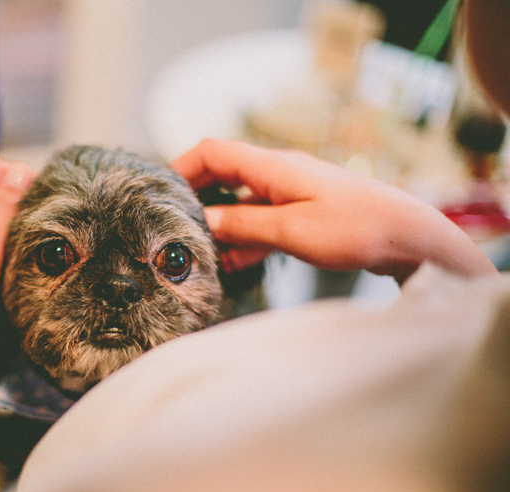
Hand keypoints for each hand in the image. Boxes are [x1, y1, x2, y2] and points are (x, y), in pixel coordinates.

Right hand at [173, 139, 496, 283]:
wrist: (410, 238)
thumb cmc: (358, 227)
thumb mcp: (292, 230)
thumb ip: (244, 224)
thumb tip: (204, 221)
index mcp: (273, 166)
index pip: (213, 151)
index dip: (182, 167)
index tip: (160, 193)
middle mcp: (278, 174)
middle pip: (222, 175)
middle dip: (195, 199)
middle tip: (172, 227)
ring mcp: (290, 193)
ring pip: (240, 202)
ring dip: (219, 224)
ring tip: (197, 251)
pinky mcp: (302, 214)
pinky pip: (260, 221)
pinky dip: (242, 238)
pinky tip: (230, 262)